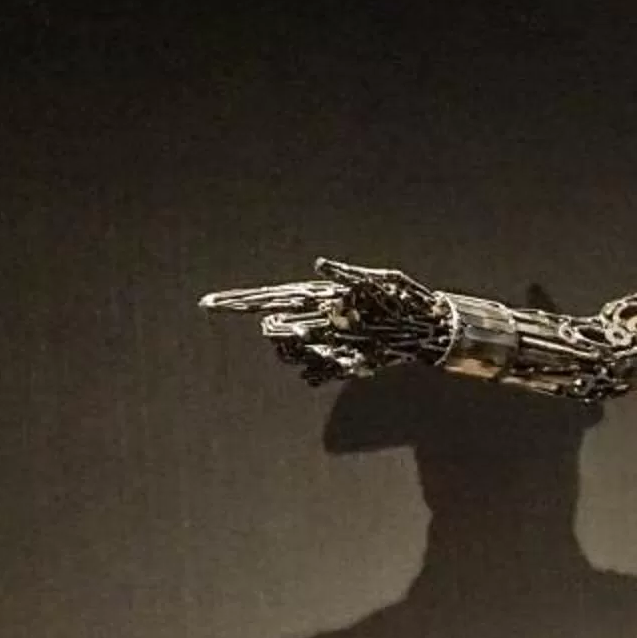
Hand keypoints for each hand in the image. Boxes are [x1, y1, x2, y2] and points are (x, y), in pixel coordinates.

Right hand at [200, 258, 448, 383]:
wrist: (429, 327)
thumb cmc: (403, 297)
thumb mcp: (378, 280)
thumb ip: (346, 274)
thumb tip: (317, 265)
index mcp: (317, 295)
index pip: (268, 296)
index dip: (238, 301)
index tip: (207, 304)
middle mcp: (316, 319)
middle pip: (276, 329)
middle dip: (283, 332)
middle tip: (304, 330)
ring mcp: (328, 342)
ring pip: (295, 354)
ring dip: (308, 353)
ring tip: (342, 349)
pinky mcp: (345, 361)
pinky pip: (322, 373)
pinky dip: (330, 370)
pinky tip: (358, 364)